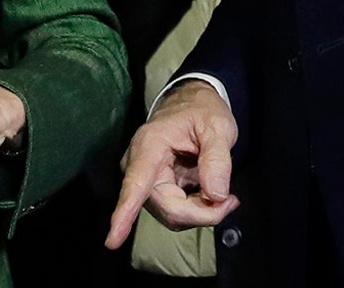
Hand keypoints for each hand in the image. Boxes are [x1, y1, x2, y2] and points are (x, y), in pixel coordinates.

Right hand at [104, 79, 239, 248]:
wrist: (189, 103)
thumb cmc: (201, 111)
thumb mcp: (218, 127)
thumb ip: (218, 160)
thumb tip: (216, 195)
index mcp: (150, 145)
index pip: (136, 183)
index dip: (124, 213)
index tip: (112, 240)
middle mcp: (139, 165)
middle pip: (167, 208)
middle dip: (201, 212)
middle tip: (231, 200)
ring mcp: (144, 180)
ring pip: (172, 215)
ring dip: (200, 210)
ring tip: (221, 190)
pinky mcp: (152, 190)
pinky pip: (174, 212)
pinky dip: (196, 208)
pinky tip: (209, 191)